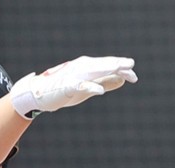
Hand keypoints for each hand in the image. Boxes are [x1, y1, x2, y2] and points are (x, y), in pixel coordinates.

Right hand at [10, 56, 136, 118]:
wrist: (39, 95)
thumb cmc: (64, 91)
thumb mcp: (88, 88)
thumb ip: (104, 82)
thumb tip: (121, 80)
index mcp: (88, 68)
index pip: (107, 67)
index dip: (121, 70)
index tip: (134, 77)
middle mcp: (82, 68)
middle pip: (102, 65)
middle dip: (117, 65)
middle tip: (131, 65)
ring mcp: (74, 76)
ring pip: (93, 71)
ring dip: (107, 69)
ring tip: (120, 70)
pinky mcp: (66, 87)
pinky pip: (80, 86)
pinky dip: (90, 87)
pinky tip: (100, 91)